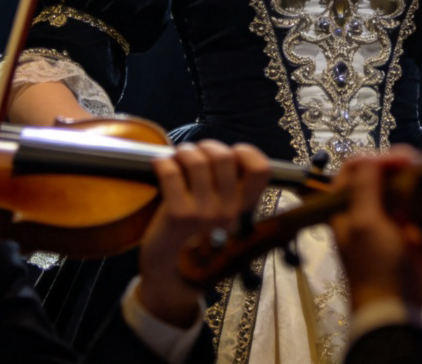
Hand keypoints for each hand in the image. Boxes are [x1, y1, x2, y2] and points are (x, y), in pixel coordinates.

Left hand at [136, 140, 269, 326]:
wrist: (170, 274)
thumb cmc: (194, 233)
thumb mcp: (222, 213)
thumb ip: (229, 186)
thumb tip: (222, 150)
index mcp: (242, 208)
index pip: (261, 170)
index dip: (246, 152)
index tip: (231, 154)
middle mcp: (228, 211)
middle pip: (223, 156)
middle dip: (205, 147)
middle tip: (195, 154)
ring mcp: (203, 214)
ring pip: (195, 160)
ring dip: (183, 153)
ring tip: (177, 159)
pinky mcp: (177, 215)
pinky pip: (170, 172)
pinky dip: (162, 163)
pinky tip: (160, 166)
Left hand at [330, 147, 421, 311]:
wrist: (395, 311)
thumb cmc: (375, 266)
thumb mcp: (365, 222)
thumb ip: (365, 187)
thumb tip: (370, 158)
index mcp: (344, 206)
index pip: (355, 167)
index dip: (377, 158)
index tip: (403, 159)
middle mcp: (362, 211)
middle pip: (380, 177)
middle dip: (400, 172)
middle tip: (420, 166)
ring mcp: (384, 224)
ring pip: (401, 194)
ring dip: (414, 193)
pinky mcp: (405, 238)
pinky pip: (416, 216)